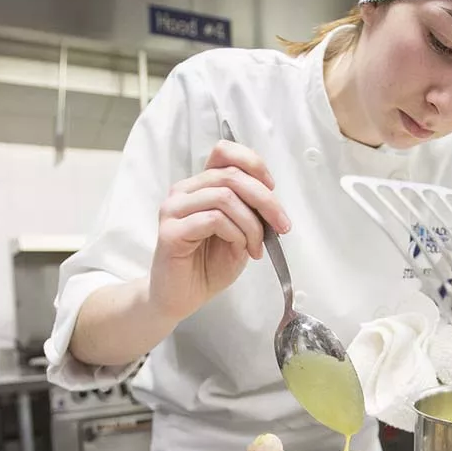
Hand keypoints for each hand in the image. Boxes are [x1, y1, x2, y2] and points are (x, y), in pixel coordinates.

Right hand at [148, 139, 290, 319]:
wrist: (181, 298)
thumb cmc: (208, 266)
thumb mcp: (240, 233)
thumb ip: (250, 210)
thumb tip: (270, 200)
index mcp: (200, 186)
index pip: (224, 152)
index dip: (253, 163)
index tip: (272, 187)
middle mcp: (184, 191)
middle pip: (232, 176)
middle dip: (265, 201)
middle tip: (281, 226)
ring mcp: (174, 209)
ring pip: (226, 197)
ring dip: (252, 223)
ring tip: (255, 246)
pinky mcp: (170, 231)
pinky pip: (213, 219)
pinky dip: (236, 233)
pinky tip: (240, 249)